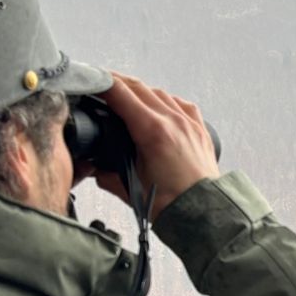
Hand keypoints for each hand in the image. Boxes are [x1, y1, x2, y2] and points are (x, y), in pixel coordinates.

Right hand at [90, 72, 220, 218]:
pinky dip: (165, 101)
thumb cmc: (173, 204)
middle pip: (139, 87)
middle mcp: (173, 121)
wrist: (205, 213)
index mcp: (153, 131)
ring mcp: (188, 122)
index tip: (90, 81)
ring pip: (160, 93)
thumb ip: (106, 176)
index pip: (121, 94)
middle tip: (102, 83)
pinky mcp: (199, 129)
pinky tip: (158, 106)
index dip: (102, 84)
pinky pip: (180, 104)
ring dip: (141, 91)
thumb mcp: (130, 190)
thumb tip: (93, 169)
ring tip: (127, 95)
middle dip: (117, 82)